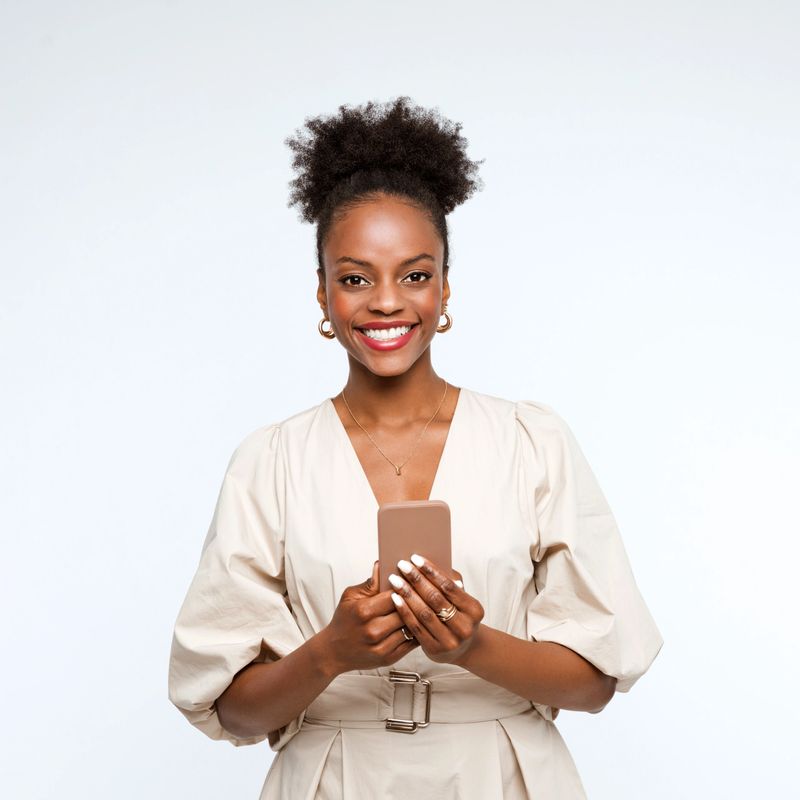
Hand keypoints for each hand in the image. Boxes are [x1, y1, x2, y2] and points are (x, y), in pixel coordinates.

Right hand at [321, 560, 418, 675]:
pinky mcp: (388, 658)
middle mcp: (373, 630)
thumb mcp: (350, 597)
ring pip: (410, 627)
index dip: (406, 586)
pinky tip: (422, 624)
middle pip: (405, 611)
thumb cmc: (343, 621)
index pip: (394, 595)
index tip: (414, 580)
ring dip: (419, 617)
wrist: (333, 651)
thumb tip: (381, 565)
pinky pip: (411, 643)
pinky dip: (418, 632)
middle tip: (426, 591)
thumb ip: (369, 583)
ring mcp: (382, 646)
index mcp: (364, 611)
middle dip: (416, 601)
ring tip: (428, 606)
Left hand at [388, 554, 483, 664]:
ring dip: (408, 594)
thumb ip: (450, 582)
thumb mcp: (462, 600)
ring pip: (424, 613)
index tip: (415, 558)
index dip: (432, 572)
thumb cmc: (458, 616)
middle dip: (417, 580)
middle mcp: (464, 627)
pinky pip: (416, 627)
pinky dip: (404, 611)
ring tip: (395, 580)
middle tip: (402, 565)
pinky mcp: (435, 650)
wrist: (464, 649)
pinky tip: (395, 598)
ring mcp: (450, 641)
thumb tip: (428, 564)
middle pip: (435, 599)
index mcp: (474, 610)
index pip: (450, 586)